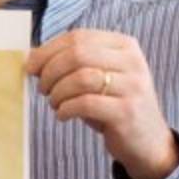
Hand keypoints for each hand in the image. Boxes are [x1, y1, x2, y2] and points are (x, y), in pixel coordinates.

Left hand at [25, 29, 178, 178]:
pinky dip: (66, 109)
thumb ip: (74, 63)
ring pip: (80, 78)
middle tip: (42, 88)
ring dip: (57, 92)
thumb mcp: (99, 77)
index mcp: (124, 45)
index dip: (48, 51)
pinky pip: (85, 104)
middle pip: (77, 54)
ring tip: (54, 103)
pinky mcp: (127, 112)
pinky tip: (63, 115)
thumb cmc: (114, 105)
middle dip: (50, 71)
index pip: (78, 37)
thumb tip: (32, 57)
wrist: (148, 142)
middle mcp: (132, 62)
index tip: (31, 66)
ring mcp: (132, 86)